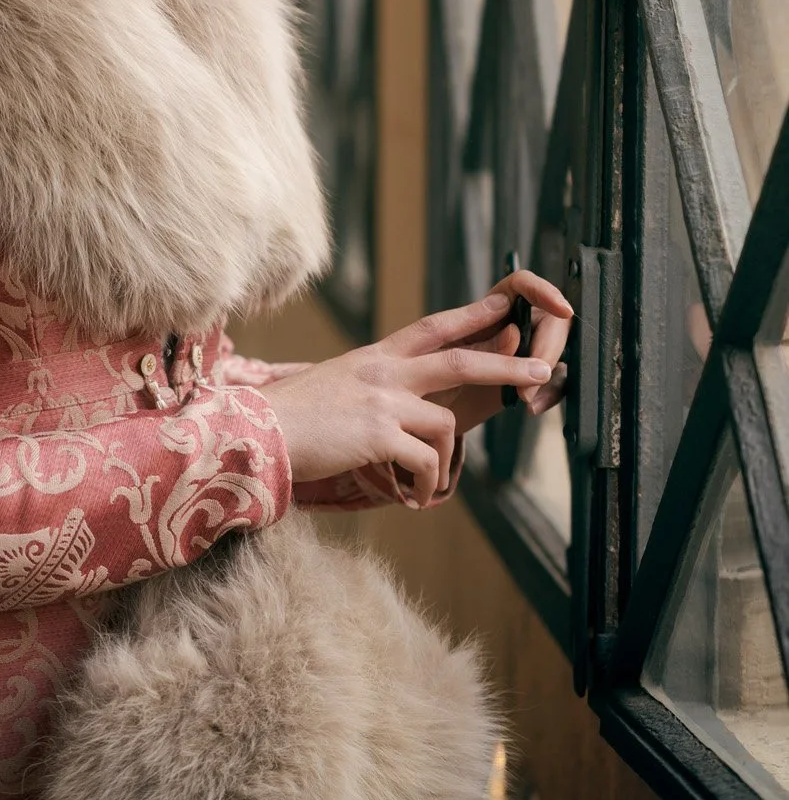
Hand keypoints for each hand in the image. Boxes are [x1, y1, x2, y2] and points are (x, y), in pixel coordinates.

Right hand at [262, 286, 568, 505]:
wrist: (256, 433)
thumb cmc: (294, 419)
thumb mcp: (339, 387)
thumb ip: (376, 389)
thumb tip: (405, 411)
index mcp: (375, 357)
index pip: (433, 327)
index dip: (474, 314)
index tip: (508, 302)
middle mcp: (384, 371)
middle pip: (462, 359)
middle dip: (508, 364)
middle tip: (543, 370)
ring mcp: (383, 400)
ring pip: (445, 424)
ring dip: (442, 461)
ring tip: (422, 483)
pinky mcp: (379, 434)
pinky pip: (425, 461)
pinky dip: (423, 483)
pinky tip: (409, 496)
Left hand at [432, 266, 572, 431]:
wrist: (427, 413)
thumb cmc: (429, 377)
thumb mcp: (447, 359)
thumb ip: (483, 344)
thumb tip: (514, 332)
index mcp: (491, 306)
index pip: (522, 286)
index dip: (544, 291)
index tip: (563, 310)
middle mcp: (514, 323)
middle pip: (549, 320)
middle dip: (547, 349)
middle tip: (532, 379)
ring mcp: (526, 350)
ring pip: (558, 350)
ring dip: (549, 376)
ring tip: (525, 399)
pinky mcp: (532, 376)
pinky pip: (556, 379)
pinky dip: (549, 394)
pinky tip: (531, 406)